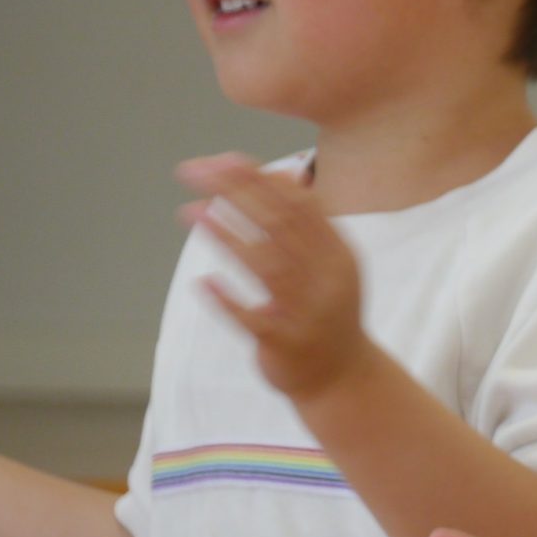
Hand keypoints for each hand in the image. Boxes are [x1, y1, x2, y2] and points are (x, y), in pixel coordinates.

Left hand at [179, 154, 372, 400]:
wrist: (343, 378)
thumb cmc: (326, 313)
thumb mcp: (330, 264)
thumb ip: (306, 223)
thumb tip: (281, 174)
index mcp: (337, 255)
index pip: (299, 205)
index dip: (260, 179)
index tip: (223, 159)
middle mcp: (326, 279)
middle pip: (279, 226)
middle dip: (235, 193)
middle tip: (194, 172)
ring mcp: (307, 312)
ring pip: (266, 266)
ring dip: (228, 236)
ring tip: (192, 213)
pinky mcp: (285, 344)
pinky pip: (252, 319)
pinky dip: (228, 300)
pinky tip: (204, 283)